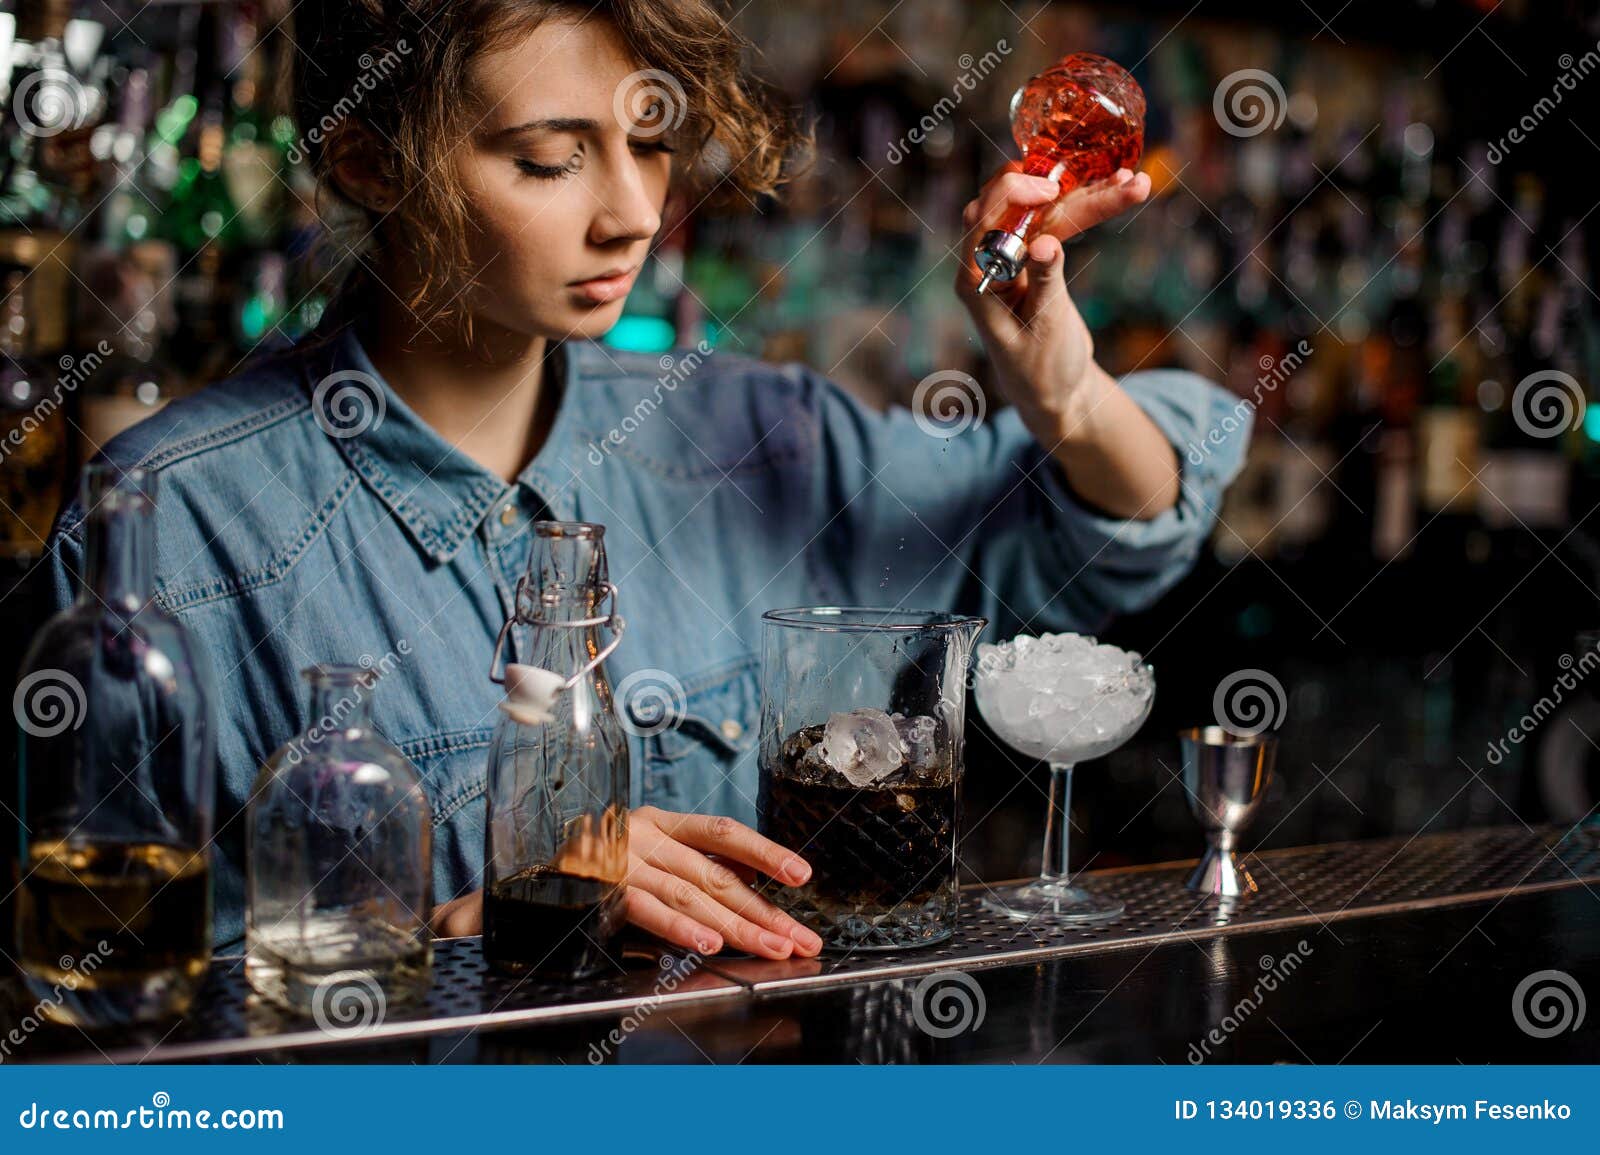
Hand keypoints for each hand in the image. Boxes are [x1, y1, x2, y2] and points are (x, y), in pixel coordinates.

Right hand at [429, 806, 823, 960]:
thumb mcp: (642, 868)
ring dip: (738, 925)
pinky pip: (646, 908)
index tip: (803, 876)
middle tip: (802, 938)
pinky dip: (679, 927)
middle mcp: (640, 832)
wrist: (506, 898)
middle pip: (717, 872)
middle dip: (766, 910)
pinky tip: (709, 942)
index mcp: (656, 823)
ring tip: (773, 948)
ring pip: (691, 892)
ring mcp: (617, 857)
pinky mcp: (594, 887)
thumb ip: (687, 874)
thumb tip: (749, 891)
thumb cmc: (582, 884)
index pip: (721, 832)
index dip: (765, 852)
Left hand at [954, 163, 1150, 432]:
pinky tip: (1122, 190)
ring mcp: (1013, 254)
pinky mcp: (1036, 254)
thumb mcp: (1045, 328)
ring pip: (1045, 210)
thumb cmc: (1040, 368)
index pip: (982, 223)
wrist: (1054, 390)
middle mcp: (988, 260)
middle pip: (1016, 205)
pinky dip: (1091, 207)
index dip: (1011, 197)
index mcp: (976, 280)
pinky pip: (1060, 222)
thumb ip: (1045, 283)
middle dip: (1062, 187)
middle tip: (1106, 176)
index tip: (1049, 191)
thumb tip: (1045, 244)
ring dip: (1087, 193)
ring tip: (1131, 183)